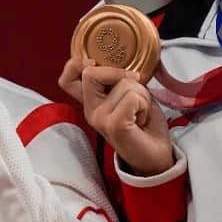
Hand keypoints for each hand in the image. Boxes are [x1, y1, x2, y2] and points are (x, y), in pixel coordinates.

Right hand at [59, 58, 173, 175]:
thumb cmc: (143, 126)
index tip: (96, 66)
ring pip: (123, 83)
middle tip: (132, 85)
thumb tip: (125, 69)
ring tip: (140, 111)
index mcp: (91, 103)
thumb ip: (118, 82)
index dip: (76, 65)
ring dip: (141, 94)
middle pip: (90, 73)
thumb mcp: (129, 96)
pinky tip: (141, 118)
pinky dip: (144, 104)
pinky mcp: (114, 125)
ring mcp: (100, 118)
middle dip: (117, 73)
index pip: (67, 79)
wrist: (155, 156)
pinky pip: (133, 98)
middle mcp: (90, 111)